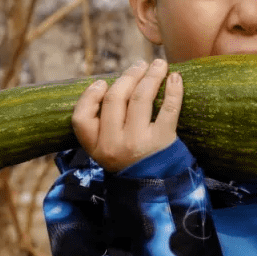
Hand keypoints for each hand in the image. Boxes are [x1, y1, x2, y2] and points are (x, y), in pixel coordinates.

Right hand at [71, 58, 182, 172]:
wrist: (158, 190)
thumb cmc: (133, 164)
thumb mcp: (110, 153)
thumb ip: (105, 127)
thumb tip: (113, 86)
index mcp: (96, 148)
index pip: (81, 118)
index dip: (90, 96)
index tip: (102, 82)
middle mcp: (114, 145)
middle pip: (115, 99)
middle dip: (128, 76)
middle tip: (139, 66)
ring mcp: (138, 142)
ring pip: (140, 98)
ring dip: (150, 76)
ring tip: (158, 65)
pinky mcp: (163, 141)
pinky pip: (168, 109)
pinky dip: (173, 90)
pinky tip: (175, 78)